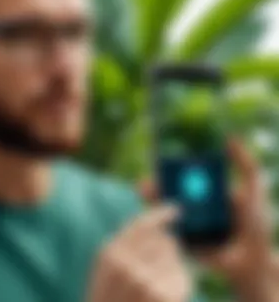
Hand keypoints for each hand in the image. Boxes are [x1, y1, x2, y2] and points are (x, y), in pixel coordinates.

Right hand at [88, 206, 191, 301]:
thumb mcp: (107, 272)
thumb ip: (126, 247)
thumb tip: (161, 228)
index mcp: (109, 254)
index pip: (141, 223)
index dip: (161, 214)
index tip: (176, 209)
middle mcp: (125, 263)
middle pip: (164, 239)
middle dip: (168, 248)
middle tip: (158, 269)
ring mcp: (144, 281)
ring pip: (175, 256)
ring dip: (174, 266)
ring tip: (157, 287)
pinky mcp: (164, 297)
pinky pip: (183, 276)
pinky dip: (181, 283)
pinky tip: (167, 296)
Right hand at [138, 138, 274, 300]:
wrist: (254, 261)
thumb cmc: (256, 225)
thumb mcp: (253, 188)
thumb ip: (246, 164)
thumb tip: (231, 138)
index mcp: (209, 192)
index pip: (185, 177)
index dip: (171, 171)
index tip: (159, 164)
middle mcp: (197, 206)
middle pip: (172, 191)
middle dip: (157, 184)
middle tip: (147, 179)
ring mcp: (190, 223)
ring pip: (167, 208)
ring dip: (153, 199)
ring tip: (143, 190)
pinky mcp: (186, 240)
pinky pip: (169, 228)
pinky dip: (157, 221)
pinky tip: (149, 213)